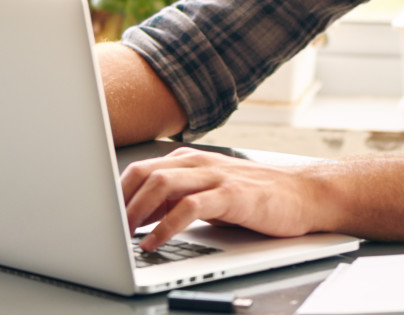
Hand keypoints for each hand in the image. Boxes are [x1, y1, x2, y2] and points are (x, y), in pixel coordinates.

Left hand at [120, 147, 320, 250]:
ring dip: (136, 211)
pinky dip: (166, 226)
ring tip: (122, 236)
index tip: (99, 215)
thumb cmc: (256, 196)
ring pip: (161, 184)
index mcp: (188, 161)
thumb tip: (137, 217)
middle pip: (144, 172)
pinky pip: (189, 208)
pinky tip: (154, 242)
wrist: (304, 194)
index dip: (115, 193)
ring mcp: (215, 177)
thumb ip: (174, 200)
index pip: (140, 169)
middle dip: (119, 200)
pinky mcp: (231, 196)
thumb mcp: (208, 194)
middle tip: (104, 227)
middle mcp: (198, 163)